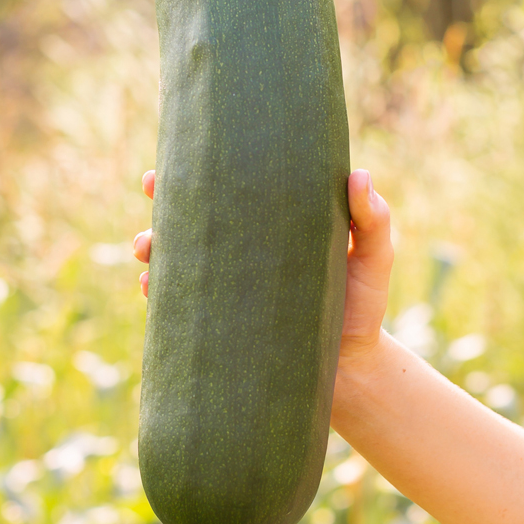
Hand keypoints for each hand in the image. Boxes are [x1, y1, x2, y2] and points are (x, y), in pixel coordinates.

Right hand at [133, 168, 392, 359]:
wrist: (351, 370)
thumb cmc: (364, 305)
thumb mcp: (375, 258)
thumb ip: (372, 220)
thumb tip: (358, 176)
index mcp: (273, 225)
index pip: (234, 189)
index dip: (204, 168)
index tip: (181, 153)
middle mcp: (243, 252)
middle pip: (194, 218)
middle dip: (164, 201)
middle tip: (151, 189)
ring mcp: (229, 288)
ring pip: (177, 259)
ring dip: (153, 247)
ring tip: (148, 248)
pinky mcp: (221, 324)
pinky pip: (179, 304)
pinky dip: (160, 295)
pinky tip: (152, 289)